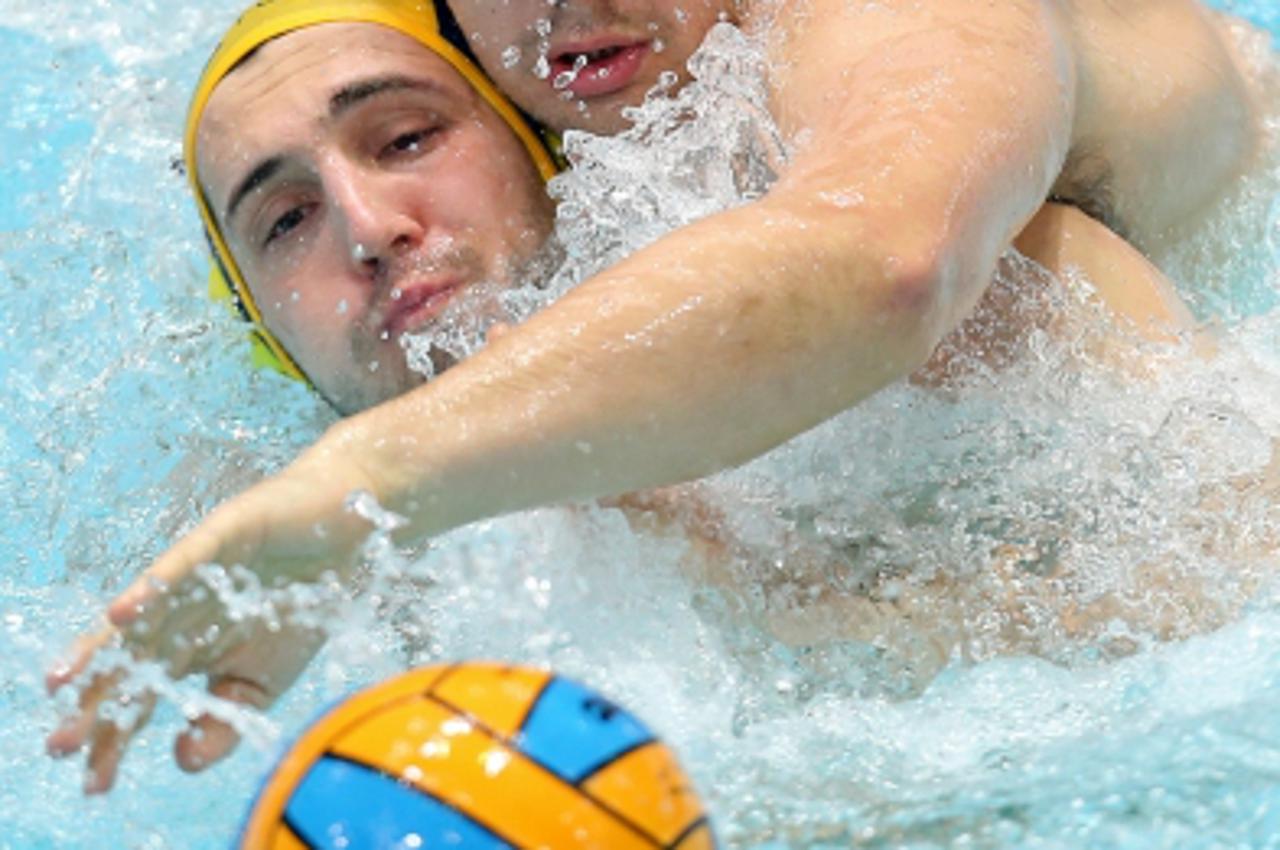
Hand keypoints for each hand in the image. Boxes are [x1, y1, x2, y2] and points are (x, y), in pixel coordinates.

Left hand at [45, 455, 374, 792]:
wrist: (349, 533)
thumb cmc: (303, 602)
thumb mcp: (266, 681)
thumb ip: (225, 723)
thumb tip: (181, 759)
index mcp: (188, 649)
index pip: (140, 697)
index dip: (115, 738)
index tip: (95, 782)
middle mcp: (179, 613)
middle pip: (125, 662)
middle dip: (92, 703)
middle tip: (61, 745)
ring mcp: (193, 574)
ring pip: (137, 615)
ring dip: (99, 650)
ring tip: (64, 683)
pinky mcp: (219, 537)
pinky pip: (179, 564)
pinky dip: (152, 587)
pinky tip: (124, 612)